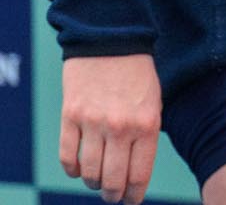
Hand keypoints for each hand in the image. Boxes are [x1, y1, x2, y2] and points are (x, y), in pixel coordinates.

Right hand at [61, 53, 160, 203]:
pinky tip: (79, 168)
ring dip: (94, 182)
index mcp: (147, 125)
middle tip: (113, 197)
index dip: (134, 195)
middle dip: (113, 195)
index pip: (139, 175)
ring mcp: (93, 123)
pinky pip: (68, 157)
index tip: (131, 201)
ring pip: (90, 172)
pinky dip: (73, 169)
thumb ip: (145, 135)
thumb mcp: (153, 103)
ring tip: (98, 181)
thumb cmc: (138, 74)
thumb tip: (135, 171)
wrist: (111, 40)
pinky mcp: (70, 117)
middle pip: (113, 180)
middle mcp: (120, 128)